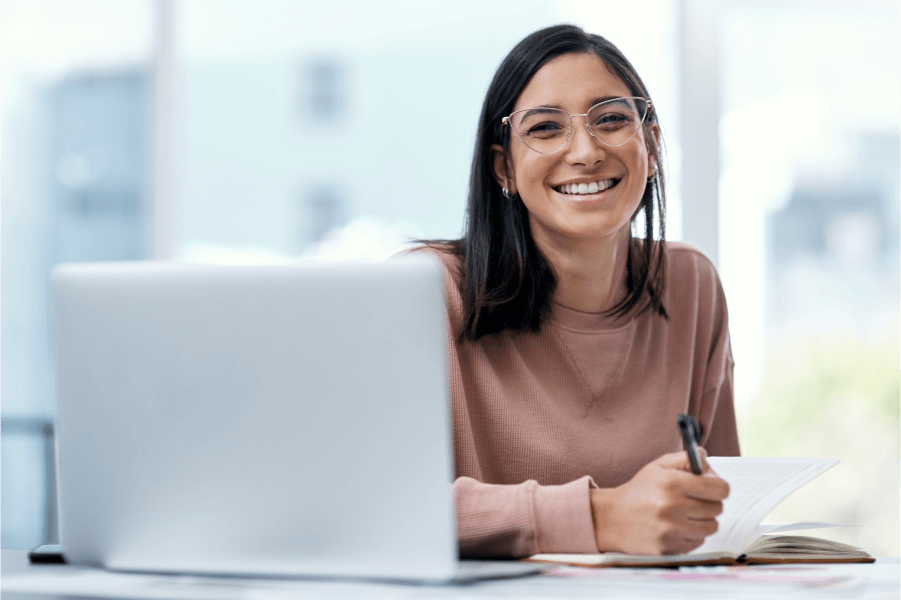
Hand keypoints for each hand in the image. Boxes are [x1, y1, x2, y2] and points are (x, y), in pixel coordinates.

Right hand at [590, 449, 728, 554]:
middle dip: (709, 503)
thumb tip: (706, 459)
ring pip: (711, 527)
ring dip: (702, 520)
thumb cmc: (638, 492)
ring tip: (686, 514)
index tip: (712, 487)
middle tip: (695, 500)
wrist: (612, 519)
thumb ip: (685, 459)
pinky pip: (698, 542)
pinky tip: (677, 527)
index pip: (719, 489)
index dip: (719, 487)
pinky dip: (692, 535)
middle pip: (717, 508)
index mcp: (672, 483)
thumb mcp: (658, 467)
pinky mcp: (669, 549)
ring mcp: (671, 531)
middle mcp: (672, 507)